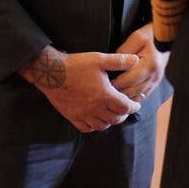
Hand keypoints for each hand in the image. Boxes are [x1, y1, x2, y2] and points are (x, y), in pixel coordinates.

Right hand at [18, 46, 140, 132]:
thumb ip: (119, 61)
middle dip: (123, 114)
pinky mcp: (72, 117)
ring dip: (110, 121)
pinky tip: (95, 119)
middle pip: (115, 118)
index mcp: (104, 95)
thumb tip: (136, 60)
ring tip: (111, 113)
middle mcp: (95, 108)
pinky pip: (87, 128)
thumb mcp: (99, 59)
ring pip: (102, 126)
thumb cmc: (76, 64)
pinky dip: (94, 126)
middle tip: (125, 108)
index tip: (137, 104)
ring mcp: (83, 114)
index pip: (125, 107)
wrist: (52, 73)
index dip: (134, 106)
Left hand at [112, 24, 168, 103]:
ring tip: (111, 92)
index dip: (114, 83)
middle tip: (104, 89)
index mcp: (150, 65)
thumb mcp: (136, 38)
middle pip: (132, 92)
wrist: (164, 38)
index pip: (128, 80)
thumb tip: (113, 64)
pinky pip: (141, 96)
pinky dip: (131, 96)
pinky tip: (122, 93)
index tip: (103, 82)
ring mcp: (155, 82)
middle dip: (117, 92)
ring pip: (136, 97)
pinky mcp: (154, 84)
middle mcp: (154, 76)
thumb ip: (124, 51)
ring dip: (124, 96)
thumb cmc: (150, 36)